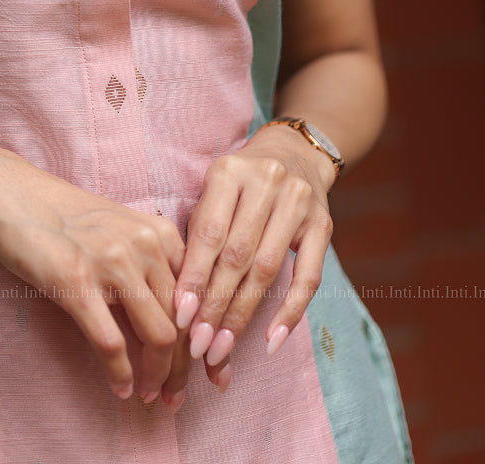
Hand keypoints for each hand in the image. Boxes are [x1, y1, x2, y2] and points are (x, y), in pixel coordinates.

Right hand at [0, 146, 190, 407]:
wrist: (8, 193)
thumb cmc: (60, 215)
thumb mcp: (117, 228)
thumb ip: (148, 261)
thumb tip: (173, 316)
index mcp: (158, 232)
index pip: (198, 296)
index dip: (205, 339)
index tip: (206, 369)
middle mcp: (143, 244)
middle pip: (184, 321)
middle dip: (184, 368)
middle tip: (175, 397)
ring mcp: (111, 262)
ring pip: (159, 336)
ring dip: (159, 378)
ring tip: (151, 397)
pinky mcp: (75, 282)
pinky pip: (111, 343)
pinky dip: (120, 375)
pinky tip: (121, 390)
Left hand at [173, 126, 334, 389]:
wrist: (293, 153)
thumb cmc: (240, 184)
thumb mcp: (213, 192)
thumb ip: (199, 236)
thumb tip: (182, 302)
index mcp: (229, 172)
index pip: (209, 233)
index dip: (194, 277)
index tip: (180, 317)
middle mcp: (265, 183)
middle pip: (237, 255)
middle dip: (216, 305)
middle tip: (199, 346)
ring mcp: (298, 202)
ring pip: (267, 268)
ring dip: (243, 315)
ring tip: (222, 349)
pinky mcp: (324, 224)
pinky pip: (308, 277)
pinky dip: (290, 312)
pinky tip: (272, 340)